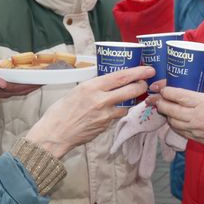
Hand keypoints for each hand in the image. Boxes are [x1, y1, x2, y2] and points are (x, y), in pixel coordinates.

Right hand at [0, 50, 40, 98]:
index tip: (3, 84)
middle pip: (9, 88)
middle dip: (24, 85)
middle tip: (38, 80)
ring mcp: (1, 92)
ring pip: (17, 92)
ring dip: (30, 87)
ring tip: (43, 81)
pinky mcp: (8, 93)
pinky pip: (20, 92)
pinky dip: (30, 88)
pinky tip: (39, 83)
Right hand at [26, 65, 154, 158]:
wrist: (54, 134)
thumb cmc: (60, 111)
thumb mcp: (76, 91)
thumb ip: (94, 86)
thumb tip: (108, 82)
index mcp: (92, 87)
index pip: (121, 76)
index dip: (138, 72)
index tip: (148, 69)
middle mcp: (101, 100)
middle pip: (131, 90)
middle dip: (142, 86)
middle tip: (146, 83)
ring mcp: (105, 115)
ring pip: (127, 106)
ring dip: (132, 101)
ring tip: (130, 96)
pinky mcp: (105, 126)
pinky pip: (117, 116)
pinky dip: (118, 112)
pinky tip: (114, 109)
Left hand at [154, 86, 203, 151]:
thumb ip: (201, 91)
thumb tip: (186, 85)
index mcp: (203, 102)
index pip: (177, 95)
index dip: (165, 91)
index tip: (160, 88)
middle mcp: (196, 116)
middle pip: (170, 108)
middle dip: (159, 102)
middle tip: (154, 98)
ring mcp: (195, 129)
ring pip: (172, 121)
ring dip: (165, 113)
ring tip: (162, 107)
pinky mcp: (195, 138)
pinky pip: (178, 131)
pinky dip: (173, 124)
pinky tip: (172, 119)